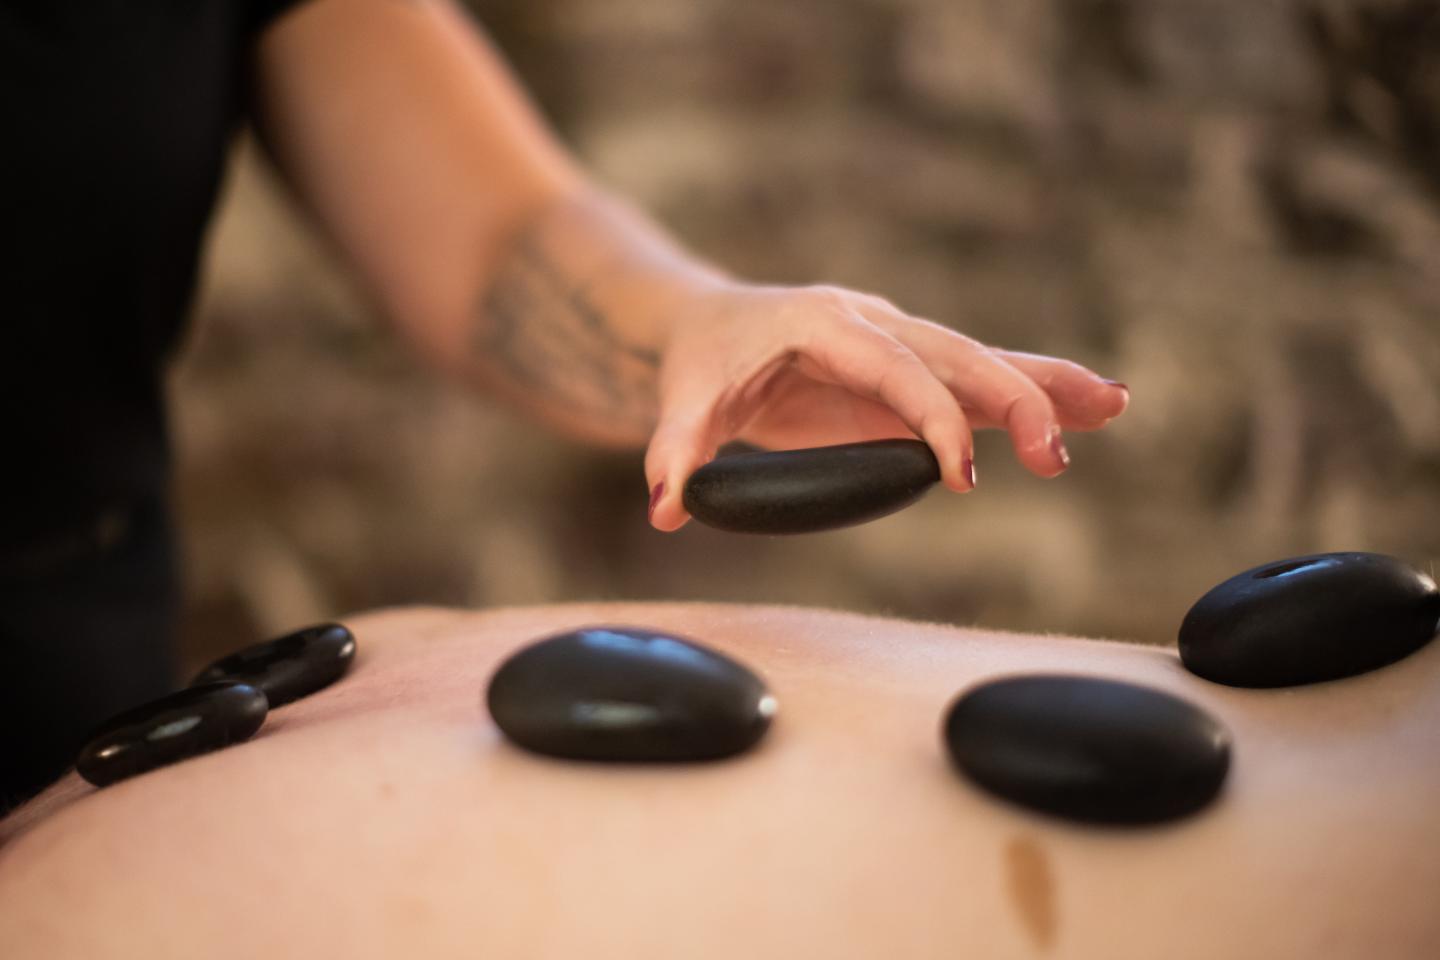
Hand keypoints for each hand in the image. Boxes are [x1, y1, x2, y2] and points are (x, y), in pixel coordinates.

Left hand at [644, 283, 1129, 530]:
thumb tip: (667, 506)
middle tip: (1053, 458)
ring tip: (1113, 406)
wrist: (709, 328)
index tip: (959, 473)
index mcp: (826, 322)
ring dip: (1045, 386)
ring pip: (983, 362)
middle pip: (955, 356)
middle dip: (1010, 398)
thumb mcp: (684, 399)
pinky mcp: (911, 378)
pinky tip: (1094, 408)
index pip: (892, 366)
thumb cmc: (701, 360)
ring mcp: (901, 347)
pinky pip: (980, 385)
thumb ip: (678, 449)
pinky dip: (1036, 395)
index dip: (929, 416)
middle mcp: (875, 324)